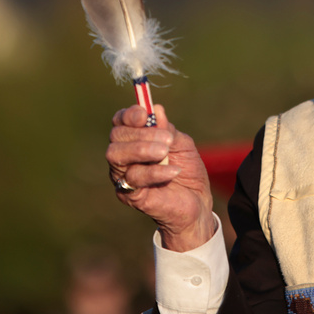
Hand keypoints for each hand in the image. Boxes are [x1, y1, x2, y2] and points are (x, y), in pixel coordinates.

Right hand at [106, 104, 216, 251]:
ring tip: (165, 152)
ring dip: (142, 149)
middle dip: (140, 133)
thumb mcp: (182, 145)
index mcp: (134, 140)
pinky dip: (154, 172)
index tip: (145, 115)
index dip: (129, 114)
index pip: (120, 121)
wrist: (197, 203)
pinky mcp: (129, 195)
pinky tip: (173, 171)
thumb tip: (156, 109)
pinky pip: (133, 178)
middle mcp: (123, 157)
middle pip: (116, 136)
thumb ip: (168, 129)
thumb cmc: (187, 171)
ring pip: (116, 155)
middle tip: (166, 140)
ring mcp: (123, 176)